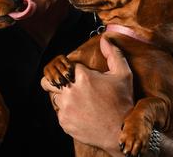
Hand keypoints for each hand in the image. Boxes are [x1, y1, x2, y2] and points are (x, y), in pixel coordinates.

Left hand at [41, 35, 133, 155]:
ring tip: (79, 102)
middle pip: (48, 80)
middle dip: (54, 80)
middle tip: (64, 84)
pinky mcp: (64, 121)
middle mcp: (70, 91)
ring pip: (54, 97)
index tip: (76, 73)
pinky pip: (60, 113)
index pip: (65, 65)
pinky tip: (82, 114)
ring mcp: (66, 107)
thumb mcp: (124, 75)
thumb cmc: (123, 102)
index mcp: (83, 76)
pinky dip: (68, 112)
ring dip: (63, 97)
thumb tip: (105, 39)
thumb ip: (113, 54)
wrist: (121, 132)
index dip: (71, 68)